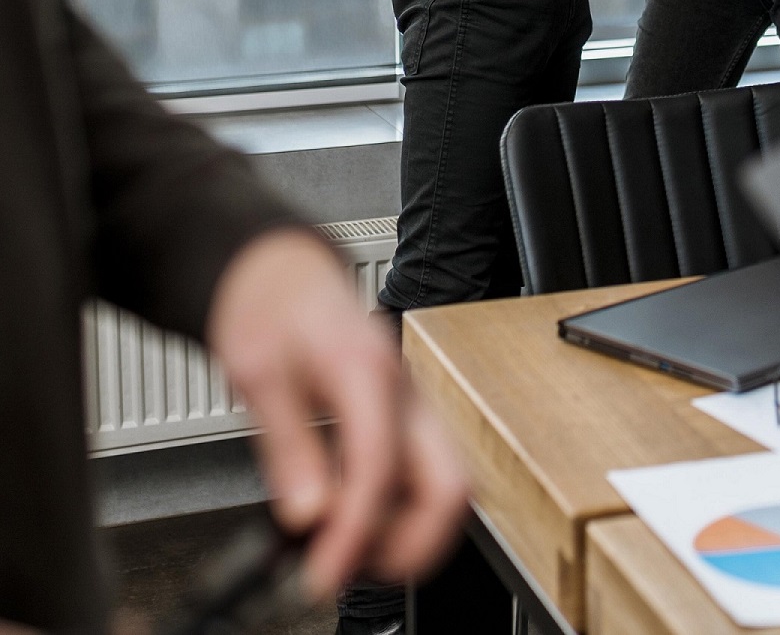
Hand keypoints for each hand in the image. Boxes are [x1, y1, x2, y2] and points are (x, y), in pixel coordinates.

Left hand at [206, 230, 467, 600]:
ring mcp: (413, 405)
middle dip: (411, 546)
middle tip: (348, 571)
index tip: (321, 576)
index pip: (380, 468)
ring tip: (343, 552)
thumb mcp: (258, 376)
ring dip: (407, 536)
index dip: (354, 533)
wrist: (283, 274)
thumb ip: (288, 447)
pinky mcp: (406, 419)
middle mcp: (406, 390)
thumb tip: (308, 516)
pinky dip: (398, 515)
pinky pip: (424, 477)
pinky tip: (349, 524)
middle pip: (451, 485)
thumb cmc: (269, 310)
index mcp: (368, 371)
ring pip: (447, 487)